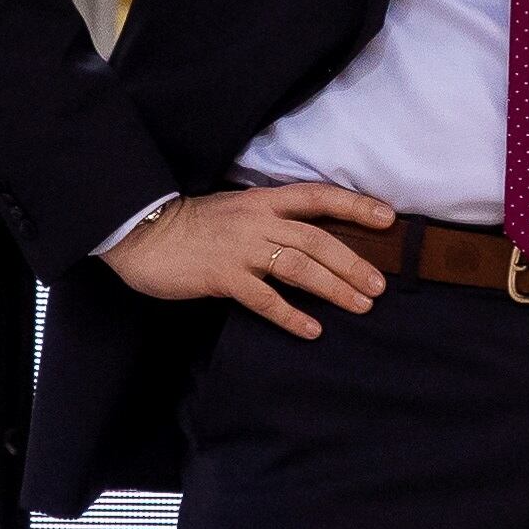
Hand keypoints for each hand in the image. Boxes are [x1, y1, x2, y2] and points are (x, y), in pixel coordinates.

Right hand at [104, 184, 393, 338]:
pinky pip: (265, 299)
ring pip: (299, 267)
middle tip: (379, 286)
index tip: (387, 218)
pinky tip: (312, 330)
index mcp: (263, 200)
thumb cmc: (190, 225)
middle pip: (317, 240)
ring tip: (361, 305)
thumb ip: (269, 221)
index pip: (319, 197)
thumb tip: (308, 242)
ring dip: (334, 288)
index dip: (355, 206)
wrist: (141, 232)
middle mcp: (258, 221)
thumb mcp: (235, 211)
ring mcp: (241, 249)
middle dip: (353, 263)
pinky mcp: (223, 277)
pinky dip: (291, 315)